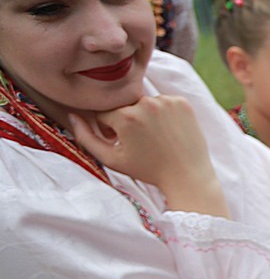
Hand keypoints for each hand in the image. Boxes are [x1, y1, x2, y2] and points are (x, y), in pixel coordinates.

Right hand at [68, 95, 225, 215]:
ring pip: (144, 102)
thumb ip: (85, 137)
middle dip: (127, 120)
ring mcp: (167, 101)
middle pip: (125, 106)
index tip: (121, 142)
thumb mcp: (111, 159)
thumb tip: (72, 115)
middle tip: (140, 142)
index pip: (104, 113)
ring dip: (145, 116)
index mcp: (125, 116)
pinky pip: (164, 102)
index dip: (109, 129)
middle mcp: (145, 103)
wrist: (188, 177)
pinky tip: (168, 132)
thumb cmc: (148, 171)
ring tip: (155, 138)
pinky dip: (164, 113)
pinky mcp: (183, 102)